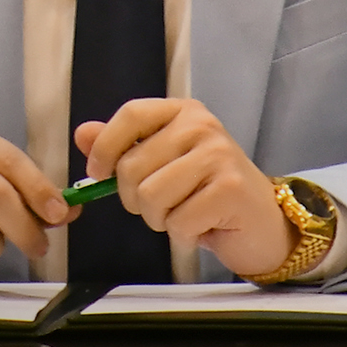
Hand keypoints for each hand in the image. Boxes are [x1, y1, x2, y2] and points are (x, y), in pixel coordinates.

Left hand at [76, 98, 288, 276]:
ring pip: (151, 196)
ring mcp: (219, 156)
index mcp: (182, 112)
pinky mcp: (230, 190)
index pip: (131, 114)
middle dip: (135, 199)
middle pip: (133, 165)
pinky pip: (178, 222)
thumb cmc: (207, 194)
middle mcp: (202, 126)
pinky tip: (202, 227)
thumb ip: (124, 147)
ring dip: (159, 219)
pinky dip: (182, 235)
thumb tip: (82, 134)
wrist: (264, 224)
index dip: (105, 146)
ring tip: (183, 215)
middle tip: (161, 206)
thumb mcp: (163, 164)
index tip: (98, 174)